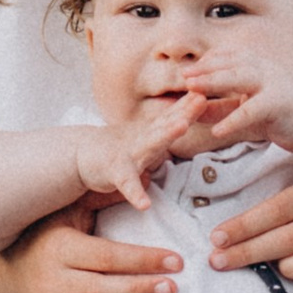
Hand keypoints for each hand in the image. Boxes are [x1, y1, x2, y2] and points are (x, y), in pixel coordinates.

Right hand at [2, 203, 180, 292]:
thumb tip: (142, 179)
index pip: (108, 256)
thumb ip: (103, 198)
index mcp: (64, 247)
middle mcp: (52, 278)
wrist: (12, 258)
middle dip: (135, 290)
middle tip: (171, 290)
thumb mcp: (73, 209)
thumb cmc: (53, 231)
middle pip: (97, 288)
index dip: (142, 259)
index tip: (175, 262)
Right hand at [68, 99, 201, 213]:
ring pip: (150, 144)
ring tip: (180, 126)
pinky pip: (128, 184)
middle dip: (185, 112)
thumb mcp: (146, 134)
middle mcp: (143, 138)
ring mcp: (129, 153)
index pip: (174, 114)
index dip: (192, 103)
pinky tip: (144, 204)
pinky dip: (136, 193)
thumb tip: (191, 112)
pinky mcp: (115, 172)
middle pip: (167, 123)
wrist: (82, 154)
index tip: (210, 89)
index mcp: (151, 132)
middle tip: (202, 98)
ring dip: (165, 135)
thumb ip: (167, 124)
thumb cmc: (119, 146)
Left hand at [190, 66, 292, 156]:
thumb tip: (191, 109)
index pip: (228, 55)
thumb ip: (220, 107)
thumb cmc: (275, 116)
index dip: (207, 61)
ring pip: (241, 78)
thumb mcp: (243, 109)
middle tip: (184, 77)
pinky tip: (218, 131)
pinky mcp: (280, 103)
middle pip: (231, 63)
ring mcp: (274, 83)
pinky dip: (233, 119)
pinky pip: (253, 110)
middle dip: (205, 69)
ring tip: (192, 92)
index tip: (188, 71)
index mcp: (258, 65)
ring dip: (214, 83)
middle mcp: (265, 68)